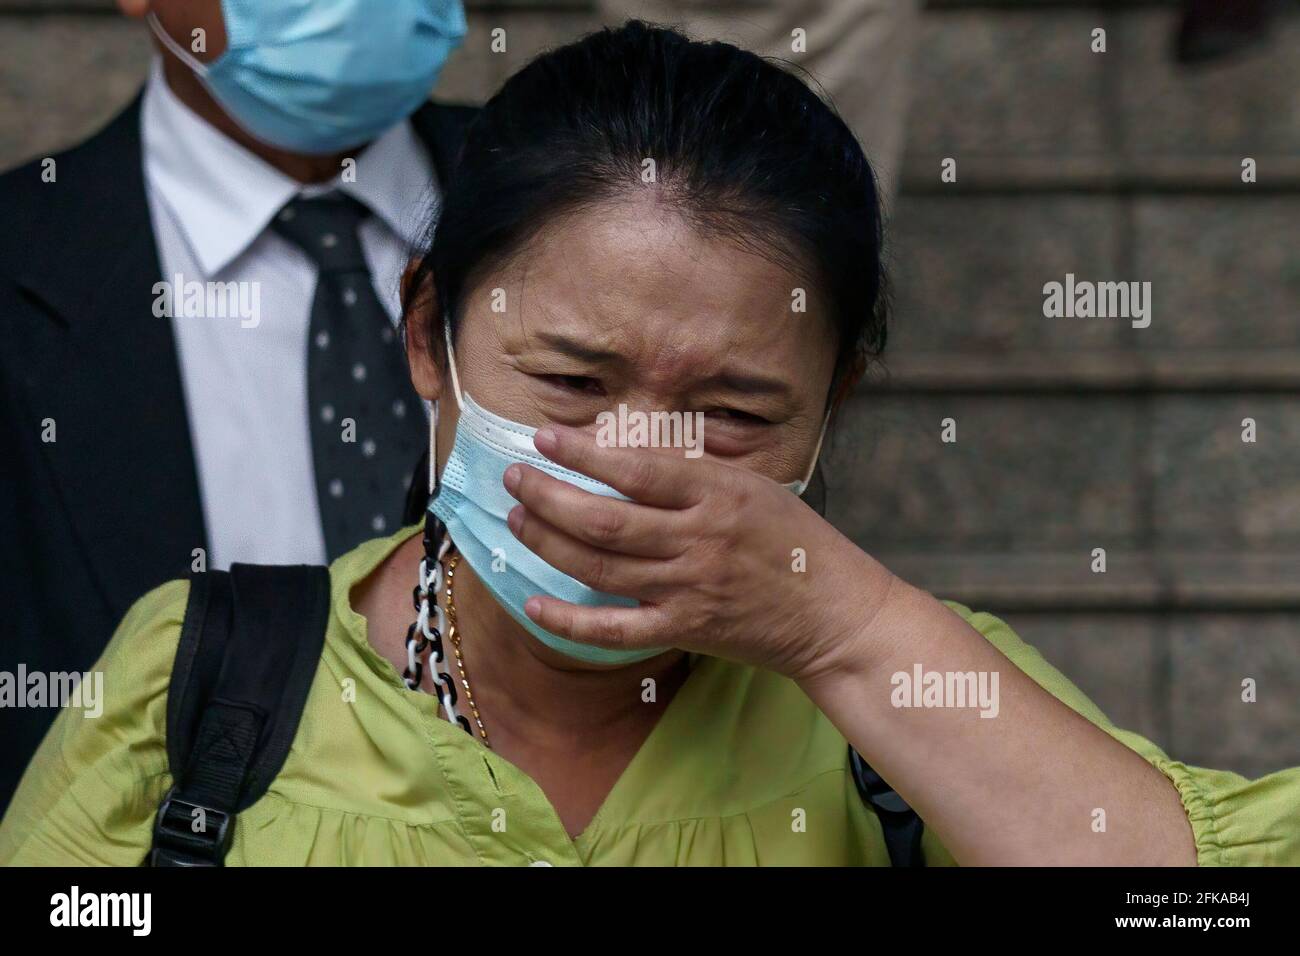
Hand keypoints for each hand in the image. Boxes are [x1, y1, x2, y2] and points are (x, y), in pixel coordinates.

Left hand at [501, 424, 897, 682]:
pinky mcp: (684, 629)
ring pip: (598, 567)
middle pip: (603, 519)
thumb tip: (620, 456)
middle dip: (547, 496)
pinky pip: (613, 630)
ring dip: (547, 542)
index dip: (583, 453)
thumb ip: (690, 474)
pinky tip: (533, 603)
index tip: (543, 438)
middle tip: (515, 479)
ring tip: (516, 519)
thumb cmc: (793, 541)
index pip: (635, 469)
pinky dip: (569, 620)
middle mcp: (697, 540)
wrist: (832, 613)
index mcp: (716, 494)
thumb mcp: (752, 486)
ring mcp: (688, 588)